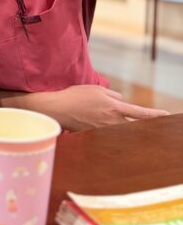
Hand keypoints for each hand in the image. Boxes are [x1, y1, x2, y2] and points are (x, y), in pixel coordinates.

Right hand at [49, 85, 168, 130]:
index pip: (140, 113)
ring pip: (121, 128)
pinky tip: (98, 122)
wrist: (58, 109)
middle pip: (133, 125)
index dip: (155, 115)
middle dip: (141, 123)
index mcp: (114, 107)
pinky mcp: (95, 135)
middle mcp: (111, 121)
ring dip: (121, 124)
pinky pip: (108, 131)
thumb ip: (113, 95)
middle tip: (148, 124)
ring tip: (111, 119)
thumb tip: (121, 101)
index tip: (167, 116)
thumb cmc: (76, 96)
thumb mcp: (97, 89)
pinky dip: (108, 127)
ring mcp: (104, 130)